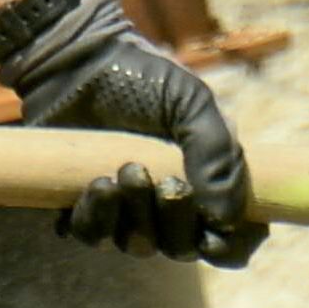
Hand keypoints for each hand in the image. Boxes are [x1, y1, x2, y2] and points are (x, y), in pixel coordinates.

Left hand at [1, 0, 266, 267]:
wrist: (78, 59)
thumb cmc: (143, 78)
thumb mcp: (192, 103)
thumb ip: (218, 154)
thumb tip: (224, 219)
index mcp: (204, 184)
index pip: (228, 241)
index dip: (230, 247)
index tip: (217, 234)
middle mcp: (165, 206)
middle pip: (181, 248)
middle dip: (176, 221)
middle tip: (165, 181)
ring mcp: (123, 210)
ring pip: (136, 245)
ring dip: (136, 216)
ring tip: (127, 169)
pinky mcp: (82, 206)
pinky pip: (91, 235)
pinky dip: (98, 216)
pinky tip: (99, 182)